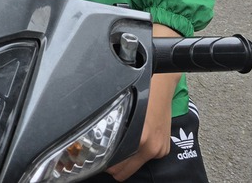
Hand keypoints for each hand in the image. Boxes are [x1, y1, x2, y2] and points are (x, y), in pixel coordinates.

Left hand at [105, 24, 181, 180]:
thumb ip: (107, 124)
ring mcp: (160, 148)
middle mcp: (151, 146)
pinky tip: (133, 135)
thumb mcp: (119, 105)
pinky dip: (137, 150)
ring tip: (117, 140)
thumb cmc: (140, 86)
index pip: (116, 168)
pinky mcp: (164, 146)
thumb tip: (87, 135)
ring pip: (134, 164)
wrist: (162, 79)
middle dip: (112, 163)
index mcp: (140, 138)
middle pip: (124, 171)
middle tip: (102, 151)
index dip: (102, 162)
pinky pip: (145, 156)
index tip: (93, 157)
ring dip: (125, 157)